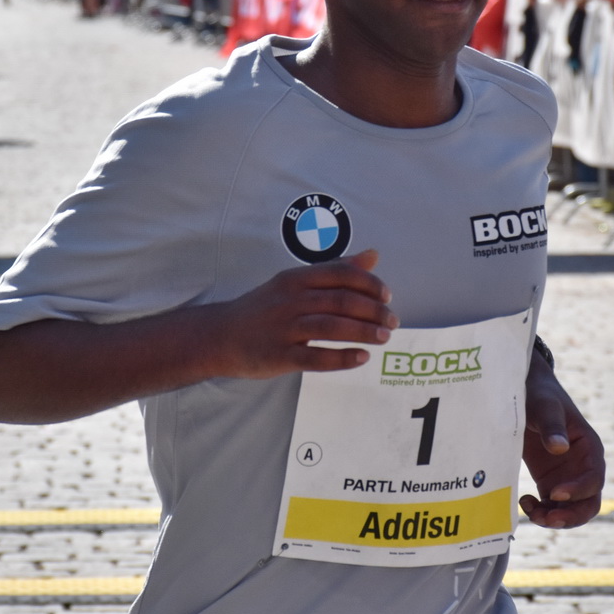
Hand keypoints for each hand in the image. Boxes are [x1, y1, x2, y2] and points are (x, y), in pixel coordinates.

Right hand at [208, 250, 397, 378]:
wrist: (220, 335)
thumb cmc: (265, 308)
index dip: (369, 284)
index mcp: (296, 279)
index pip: (340, 274)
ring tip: (384, 337)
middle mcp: (291, 300)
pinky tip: (361, 358)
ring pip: (331, 327)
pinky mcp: (279, 356)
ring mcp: (284, 328)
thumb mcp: (295, 282)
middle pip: (340, 301)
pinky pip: (315, 358)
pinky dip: (341, 358)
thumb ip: (336, 270)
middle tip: (393, 321)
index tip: (387, 296)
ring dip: (363, 332)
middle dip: (373, 311)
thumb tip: (374, 255)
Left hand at [519, 353, 604, 529]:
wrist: (525, 393)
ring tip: (533, 514)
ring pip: (572, 511)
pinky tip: (525, 502)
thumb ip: (552, 425)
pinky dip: (541, 513)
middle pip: (589, 503)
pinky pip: (552, 508)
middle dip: (571, 516)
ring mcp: (567, 478)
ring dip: (556, 519)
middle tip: (548, 519)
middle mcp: (583, 467)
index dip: (579, 490)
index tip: (555, 493)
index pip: (594, 478)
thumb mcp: (545, 406)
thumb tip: (559, 448)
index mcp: (590, 448)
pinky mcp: (549, 484)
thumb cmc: (539, 395)